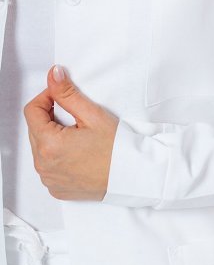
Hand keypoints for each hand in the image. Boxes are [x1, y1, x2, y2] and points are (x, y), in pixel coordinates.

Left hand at [23, 65, 118, 200]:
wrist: (132, 175)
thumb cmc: (117, 149)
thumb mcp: (92, 115)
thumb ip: (68, 94)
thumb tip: (54, 76)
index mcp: (49, 144)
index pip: (31, 111)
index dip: (46, 98)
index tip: (61, 97)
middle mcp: (44, 165)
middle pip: (35, 129)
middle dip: (51, 118)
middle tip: (77, 118)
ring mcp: (49, 179)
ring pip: (40, 148)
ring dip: (53, 138)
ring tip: (79, 137)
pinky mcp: (57, 188)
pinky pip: (49, 167)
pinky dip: (58, 157)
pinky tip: (78, 154)